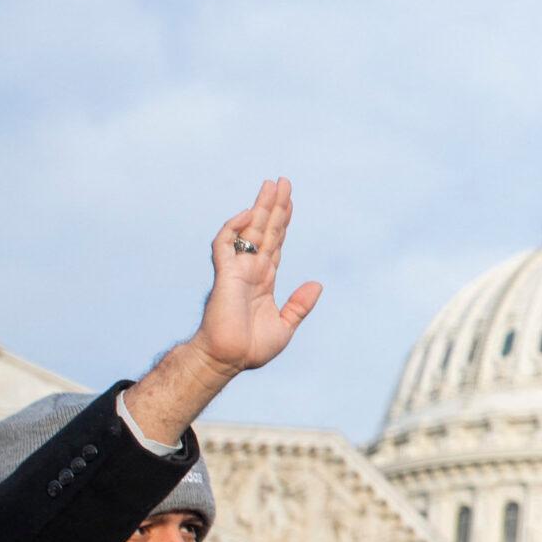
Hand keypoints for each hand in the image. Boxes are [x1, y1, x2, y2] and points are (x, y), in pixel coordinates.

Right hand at [191, 177, 322, 377]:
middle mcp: (251, 270)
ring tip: (272, 185)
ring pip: (248, 231)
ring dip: (259, 207)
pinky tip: (248, 213)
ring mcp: (237, 270)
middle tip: (283, 182)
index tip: (290, 202)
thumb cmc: (251, 347)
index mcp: (264, 280)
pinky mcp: (225, 275)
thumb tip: (316, 285)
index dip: (283, 222)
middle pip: (265, 230)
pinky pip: (225, 244)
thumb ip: (299, 305)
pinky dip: (233, 228)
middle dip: (274, 206)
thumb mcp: (285, 325)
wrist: (229, 359)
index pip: (276, 243)